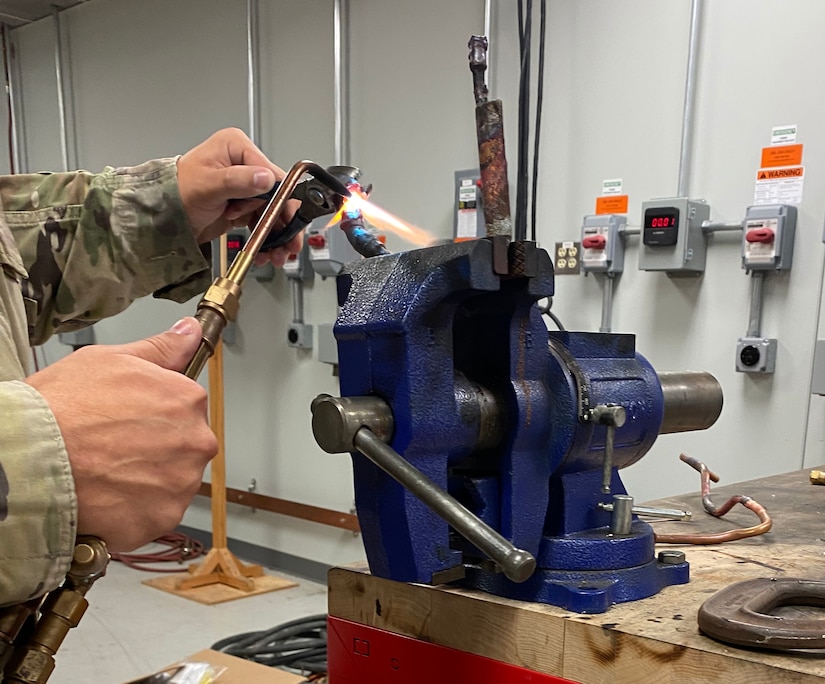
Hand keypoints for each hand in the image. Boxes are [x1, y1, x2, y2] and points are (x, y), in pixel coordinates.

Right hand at [24, 318, 217, 551]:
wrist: (28, 460)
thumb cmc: (61, 408)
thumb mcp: (109, 360)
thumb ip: (160, 349)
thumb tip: (189, 331)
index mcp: (187, 399)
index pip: (187, 406)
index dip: (154, 412)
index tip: (129, 419)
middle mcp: (195, 441)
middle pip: (185, 445)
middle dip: (156, 447)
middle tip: (113, 447)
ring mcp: (181, 483)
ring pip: (173, 481)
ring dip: (148, 480)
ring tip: (107, 472)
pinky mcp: (162, 518)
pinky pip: (156, 513)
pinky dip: (136, 509)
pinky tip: (107, 496)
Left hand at [176, 127, 301, 266]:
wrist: (163, 217)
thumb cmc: (176, 191)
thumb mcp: (209, 184)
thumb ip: (238, 180)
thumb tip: (265, 178)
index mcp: (237, 148)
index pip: (273, 173)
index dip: (283, 199)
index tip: (287, 220)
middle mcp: (245, 165)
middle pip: (278, 195)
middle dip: (283, 222)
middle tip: (289, 242)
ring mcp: (246, 187)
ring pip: (274, 211)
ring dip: (277, 234)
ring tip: (278, 252)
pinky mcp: (244, 205)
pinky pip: (263, 221)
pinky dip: (267, 237)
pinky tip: (267, 250)